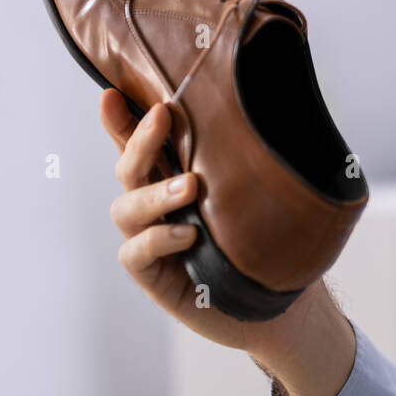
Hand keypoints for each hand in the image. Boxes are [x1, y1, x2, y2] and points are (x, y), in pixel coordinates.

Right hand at [98, 89, 324, 360]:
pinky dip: (157, 239)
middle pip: (130, 167)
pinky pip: (136, 252)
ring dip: (154, 192)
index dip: (123, 121)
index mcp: (177, 179)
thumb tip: (284, 110)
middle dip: (140, 139)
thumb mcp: (263, 196)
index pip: (144, 146)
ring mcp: (151, 239)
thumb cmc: (269, 243)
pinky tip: (186, 235)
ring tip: (190, 186)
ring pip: (127, 207)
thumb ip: (258, 162)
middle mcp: (157, 206)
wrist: (281, 302)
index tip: (112, 93)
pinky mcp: (154, 275)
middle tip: (162, 116)